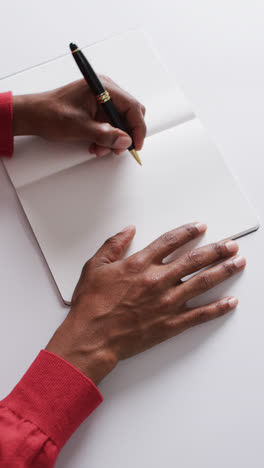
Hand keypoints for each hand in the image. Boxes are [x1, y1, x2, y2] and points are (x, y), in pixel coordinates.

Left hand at [12, 77, 145, 155]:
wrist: (33, 116)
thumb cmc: (49, 113)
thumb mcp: (79, 127)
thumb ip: (105, 134)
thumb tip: (124, 140)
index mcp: (102, 88)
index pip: (132, 107)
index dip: (137, 128)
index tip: (135, 144)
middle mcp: (105, 91)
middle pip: (130, 114)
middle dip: (126, 134)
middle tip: (118, 149)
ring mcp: (101, 101)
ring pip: (120, 123)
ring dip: (113, 139)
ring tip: (100, 148)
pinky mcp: (96, 110)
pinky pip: (110, 125)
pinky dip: (106, 138)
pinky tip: (95, 144)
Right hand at [46, 223, 245, 384]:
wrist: (91, 337)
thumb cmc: (91, 304)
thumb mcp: (94, 267)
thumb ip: (113, 245)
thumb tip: (128, 230)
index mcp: (140, 264)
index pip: (170, 241)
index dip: (188, 232)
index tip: (200, 227)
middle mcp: (158, 280)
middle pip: (194, 260)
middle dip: (216, 250)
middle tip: (231, 244)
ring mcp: (166, 302)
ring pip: (202, 283)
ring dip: (223, 271)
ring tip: (238, 263)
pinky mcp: (170, 323)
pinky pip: (199, 315)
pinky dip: (217, 308)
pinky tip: (230, 302)